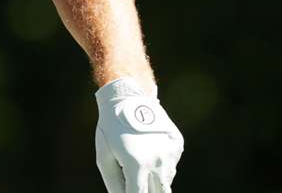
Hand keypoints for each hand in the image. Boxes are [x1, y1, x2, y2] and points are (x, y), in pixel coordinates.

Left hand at [95, 77, 183, 191]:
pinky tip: (148, 151)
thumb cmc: (110, 128)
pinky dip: (160, 166)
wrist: (127, 97)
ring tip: (138, 162)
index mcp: (137, 164)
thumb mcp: (104, 156)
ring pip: (165, 182)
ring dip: (153, 181)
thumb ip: (114, 184)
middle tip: (137, 184)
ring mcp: (170, 154)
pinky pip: (170, 166)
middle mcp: (158, 161)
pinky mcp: (177, 146)